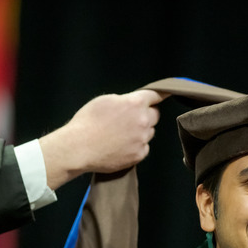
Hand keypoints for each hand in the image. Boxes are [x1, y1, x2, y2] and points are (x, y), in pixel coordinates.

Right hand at [39, 90, 166, 189]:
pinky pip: (144, 147)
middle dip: (146, 114)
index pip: (155, 96)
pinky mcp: (138, 155)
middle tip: (130, 119)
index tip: (168, 93)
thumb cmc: (87, 122)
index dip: (160, 94)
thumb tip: (133, 103)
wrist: (79, 148)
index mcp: (135, 104)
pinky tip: (120, 146)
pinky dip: (136, 146)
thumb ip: (124, 100)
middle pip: (155, 115)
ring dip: (141, 131)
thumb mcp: (104, 101)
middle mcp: (142, 121)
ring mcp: (142, 139)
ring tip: (121, 135)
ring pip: (149, 132)